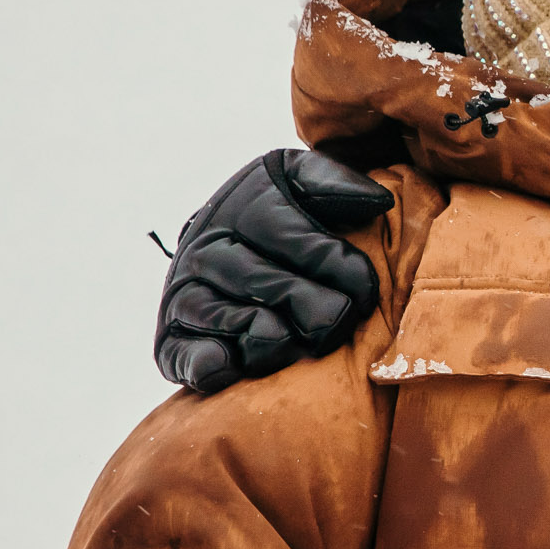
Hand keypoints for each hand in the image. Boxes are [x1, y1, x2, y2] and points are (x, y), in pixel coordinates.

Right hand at [155, 150, 391, 391]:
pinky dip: (206, 364)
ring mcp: (183, 292)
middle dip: (312, 308)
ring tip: (298, 342)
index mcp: (244, 208)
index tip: (367, 291)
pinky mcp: (171, 337)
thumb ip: (335, 184)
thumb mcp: (302, 182)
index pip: (295, 238)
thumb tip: (379, 200)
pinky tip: (230, 367)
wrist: (220, 241)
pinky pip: (183, 354)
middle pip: (263, 283)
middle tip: (339, 322)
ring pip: (227, 320)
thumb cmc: (280, 213)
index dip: (339, 268)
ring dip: (270, 338)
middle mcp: (206, 248)